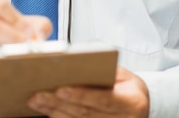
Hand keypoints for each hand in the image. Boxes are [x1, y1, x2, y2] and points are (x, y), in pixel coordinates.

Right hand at [0, 0, 51, 84]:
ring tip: (16, 58)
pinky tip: (4, 68)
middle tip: (25, 47)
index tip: (29, 32)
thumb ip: (36, 25)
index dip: (16, 19)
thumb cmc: (2, 32)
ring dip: (2, 54)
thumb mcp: (17, 23)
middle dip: (11, 37)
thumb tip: (41, 35)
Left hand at [28, 66, 149, 117]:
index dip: (81, 94)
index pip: (102, 99)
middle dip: (58, 103)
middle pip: (85, 113)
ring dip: (54, 112)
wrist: (142, 107)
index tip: (60, 88)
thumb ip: (105, 71)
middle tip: (38, 94)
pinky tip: (47, 112)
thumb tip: (77, 64)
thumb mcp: (125, 75)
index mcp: (130, 103)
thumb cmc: (130, 88)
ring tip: (36, 101)